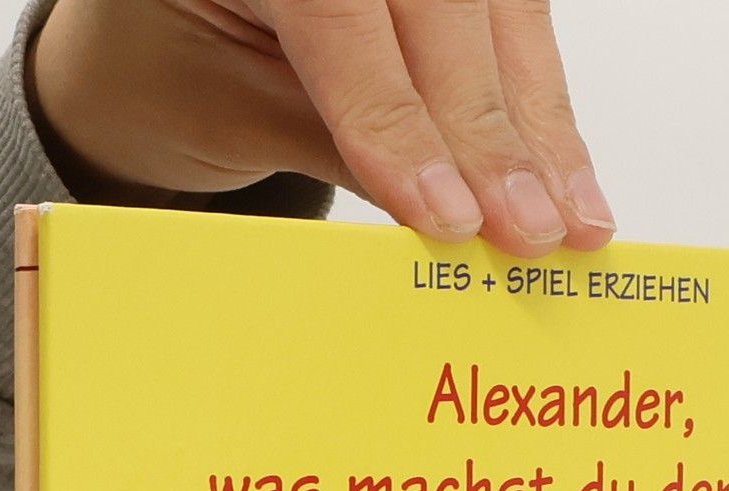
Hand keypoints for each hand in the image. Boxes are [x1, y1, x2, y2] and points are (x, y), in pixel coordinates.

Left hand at [27, 0, 615, 256]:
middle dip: (490, 131)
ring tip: (570, 221)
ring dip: (541, 126)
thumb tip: (442, 213)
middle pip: (444, 6)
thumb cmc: (172, 70)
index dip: (400, 118)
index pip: (341, 12)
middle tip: (526, 229)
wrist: (158, 41)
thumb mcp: (228, 112)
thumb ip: (335, 142)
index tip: (445, 214)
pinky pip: (514, 21)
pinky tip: (567, 176)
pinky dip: (543, 107)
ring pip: (502, 10)